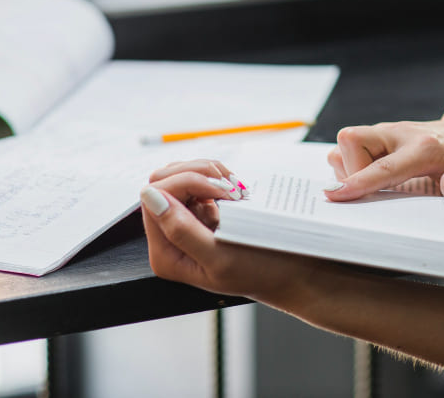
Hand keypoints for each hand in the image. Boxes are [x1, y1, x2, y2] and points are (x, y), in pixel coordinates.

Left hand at [140, 159, 323, 302]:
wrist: (292, 271)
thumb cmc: (262, 270)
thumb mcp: (220, 256)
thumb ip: (180, 229)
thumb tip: (150, 196)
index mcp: (167, 253)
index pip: (154, 197)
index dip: (185, 183)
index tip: (220, 192)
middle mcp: (171, 236)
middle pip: (164, 180)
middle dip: (197, 174)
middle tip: (230, 188)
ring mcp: (187, 220)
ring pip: (181, 173)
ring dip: (210, 173)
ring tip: (237, 191)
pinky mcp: (204, 210)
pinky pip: (199, 178)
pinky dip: (219, 176)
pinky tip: (238, 191)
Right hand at [325, 106, 443, 202]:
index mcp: (425, 148)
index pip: (384, 166)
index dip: (359, 181)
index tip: (335, 194)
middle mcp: (401, 134)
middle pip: (351, 140)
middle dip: (348, 170)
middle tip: (371, 191)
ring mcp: (389, 131)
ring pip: (347, 141)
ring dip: (349, 166)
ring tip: (376, 183)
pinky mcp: (382, 134)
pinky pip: (352, 145)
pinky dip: (353, 162)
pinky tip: (375, 175)